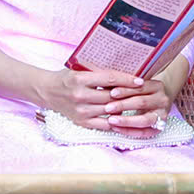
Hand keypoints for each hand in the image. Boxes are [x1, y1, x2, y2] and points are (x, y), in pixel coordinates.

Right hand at [41, 65, 172, 136]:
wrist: (48, 92)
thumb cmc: (67, 77)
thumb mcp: (80, 69)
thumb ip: (99, 70)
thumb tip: (125, 68)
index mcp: (80, 79)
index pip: (109, 79)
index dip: (127, 80)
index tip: (140, 80)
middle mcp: (80, 96)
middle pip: (112, 96)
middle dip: (130, 94)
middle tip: (145, 92)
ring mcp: (81, 111)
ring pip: (110, 110)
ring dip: (126, 108)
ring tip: (141, 104)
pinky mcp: (82, 122)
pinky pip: (105, 125)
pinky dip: (118, 122)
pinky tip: (130, 120)